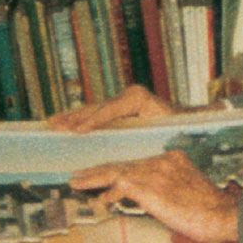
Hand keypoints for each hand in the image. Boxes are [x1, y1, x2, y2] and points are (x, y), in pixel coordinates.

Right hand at [48, 84, 177, 132]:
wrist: (190, 121)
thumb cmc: (178, 130)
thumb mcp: (161, 133)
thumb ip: (140, 137)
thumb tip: (121, 147)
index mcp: (138, 98)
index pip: (109, 111)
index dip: (91, 122)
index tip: (76, 132)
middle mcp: (129, 95)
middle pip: (96, 108)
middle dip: (74, 118)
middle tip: (55, 126)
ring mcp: (124, 99)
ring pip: (93, 109)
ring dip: (72, 117)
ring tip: (53, 123)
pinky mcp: (121, 106)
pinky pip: (97, 113)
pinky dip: (81, 119)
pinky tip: (66, 123)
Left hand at [70, 149, 240, 242]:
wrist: (224, 215)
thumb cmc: (208, 210)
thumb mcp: (185, 190)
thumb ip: (163, 189)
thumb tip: (140, 198)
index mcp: (172, 158)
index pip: (136, 162)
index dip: (115, 169)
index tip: (100, 174)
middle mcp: (162, 160)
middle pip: (123, 163)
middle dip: (97, 170)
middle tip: (78, 176)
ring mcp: (156, 173)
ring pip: (117, 171)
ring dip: (93, 178)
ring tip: (76, 182)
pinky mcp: (152, 189)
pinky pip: (122, 186)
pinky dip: (109, 192)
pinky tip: (101, 200)